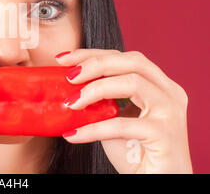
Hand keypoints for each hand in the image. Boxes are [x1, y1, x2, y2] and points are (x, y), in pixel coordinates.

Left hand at [55, 48, 191, 173]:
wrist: (158, 182)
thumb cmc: (136, 150)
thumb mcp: (115, 117)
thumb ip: (101, 100)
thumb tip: (66, 87)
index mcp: (158, 84)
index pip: (124, 58)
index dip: (92, 54)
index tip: (64, 59)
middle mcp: (169, 92)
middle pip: (133, 62)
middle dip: (95, 63)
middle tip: (68, 76)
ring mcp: (170, 112)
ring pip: (132, 83)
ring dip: (95, 90)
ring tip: (70, 103)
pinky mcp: (165, 134)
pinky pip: (122, 124)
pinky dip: (93, 128)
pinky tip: (73, 134)